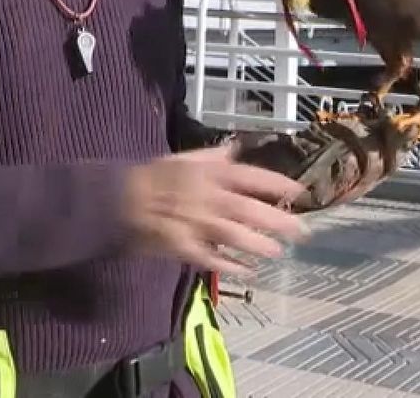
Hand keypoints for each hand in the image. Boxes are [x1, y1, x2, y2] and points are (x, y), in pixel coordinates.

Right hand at [121, 142, 309, 277]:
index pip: (250, 176)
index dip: (277, 184)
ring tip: (278, 252)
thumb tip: (235, 149)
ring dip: (258, 245)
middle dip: (277, 220)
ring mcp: (195, 224)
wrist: (117, 200)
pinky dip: (230, 266)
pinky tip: (248, 271)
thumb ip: (211, 156)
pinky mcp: (183, 246)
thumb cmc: (151, 176)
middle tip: (302, 230)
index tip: (300, 192)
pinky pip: (211, 258)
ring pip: (234, 236)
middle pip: (249, 210)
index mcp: (208, 174)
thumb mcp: (182, 158)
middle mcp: (207, 198)